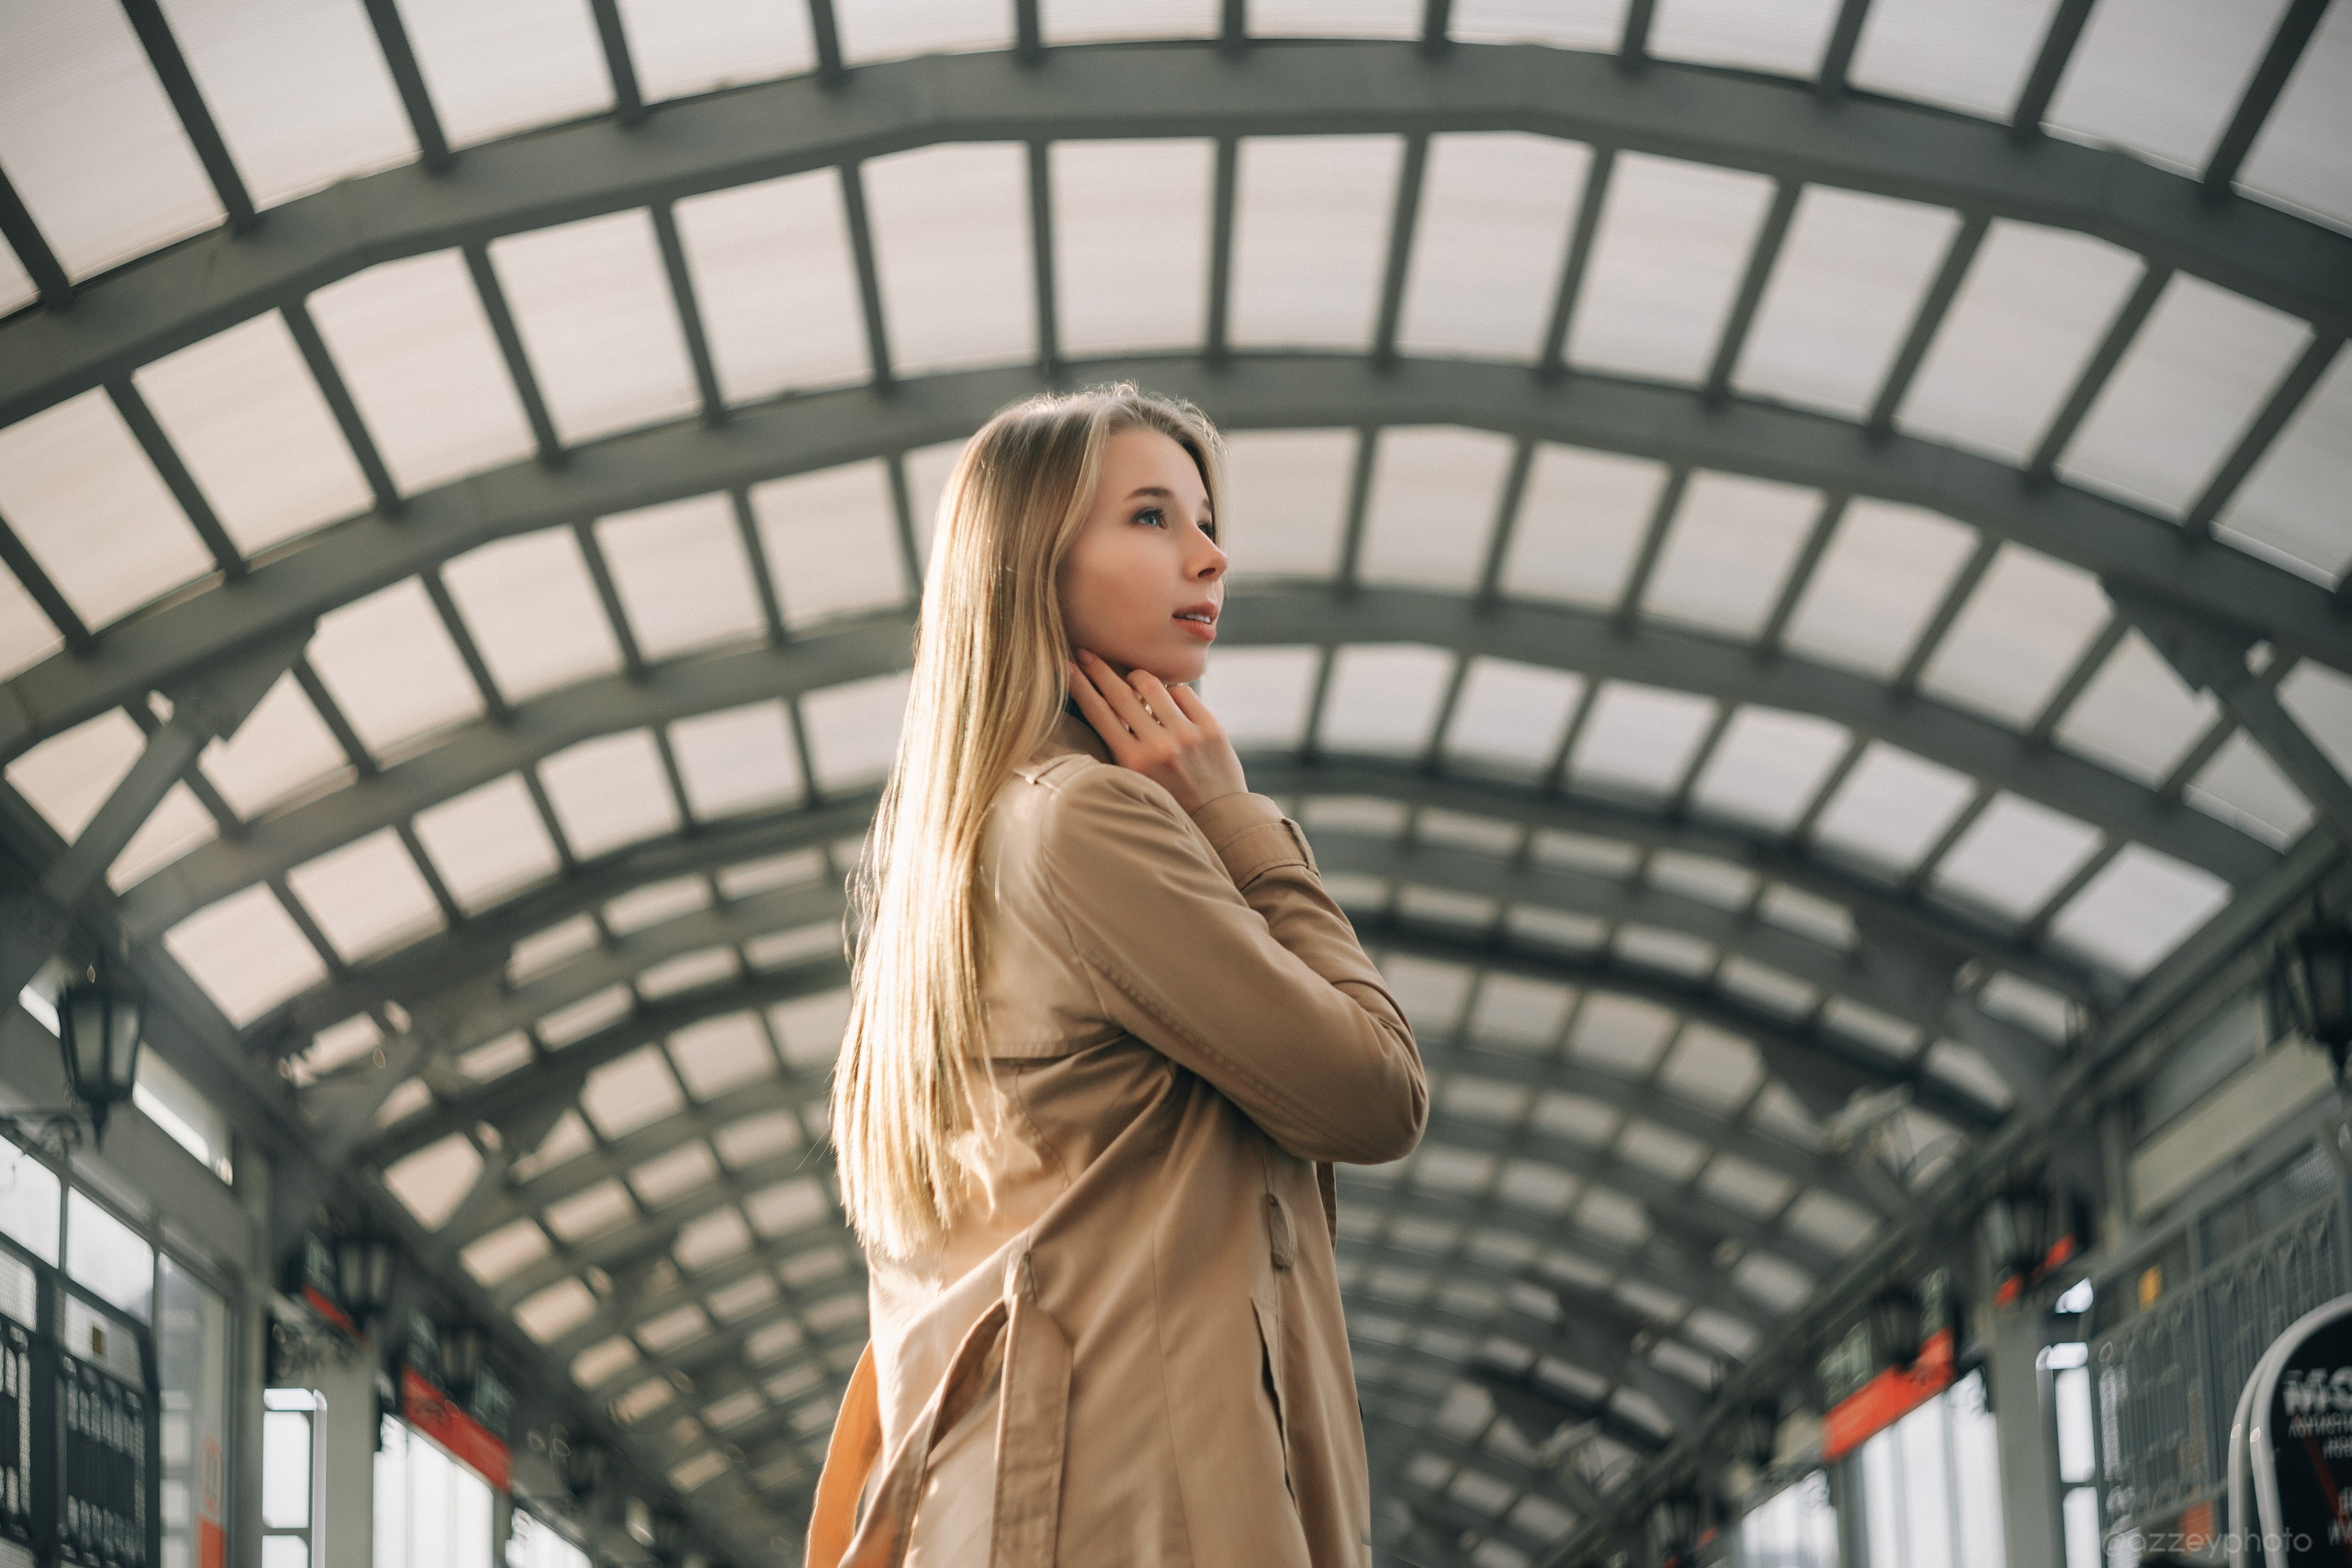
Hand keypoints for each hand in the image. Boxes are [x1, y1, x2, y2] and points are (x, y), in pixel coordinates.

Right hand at [1067, 650, 1247, 814]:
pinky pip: (1183, 692)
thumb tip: (1102, 705)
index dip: (1080, 686)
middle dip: (1099, 669)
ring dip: (1137, 678)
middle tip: (1087, 654)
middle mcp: (1159, 747)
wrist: (1218, 819)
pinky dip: (1171, 692)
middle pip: (1120, 693)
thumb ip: (1119, 748)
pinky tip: (1168, 701)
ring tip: (1133, 681)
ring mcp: (1187, 735)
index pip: (1099, 713)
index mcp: (1133, 763)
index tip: (1069, 667)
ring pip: (1152, 685)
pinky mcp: (1211, 728)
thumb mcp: (1136, 781)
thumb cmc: (1169, 800)